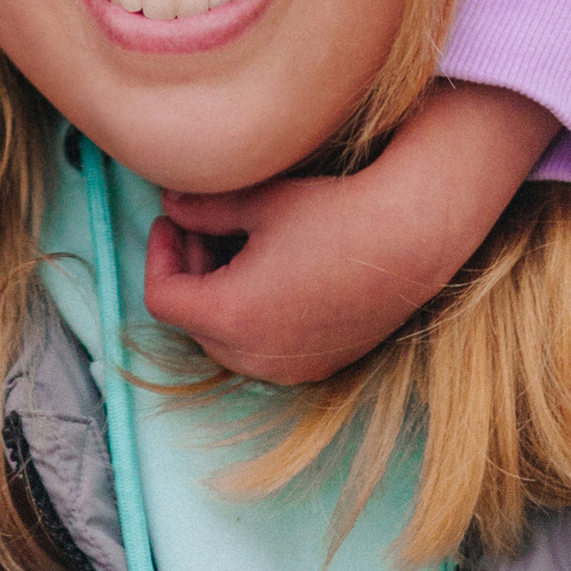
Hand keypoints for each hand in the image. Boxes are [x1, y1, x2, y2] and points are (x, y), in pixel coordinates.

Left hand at [146, 85, 555, 382]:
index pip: (163, 298)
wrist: (412, 238)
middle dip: (191, 273)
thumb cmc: (333, 214)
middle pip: (194, 322)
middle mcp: (256, 357)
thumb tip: (171, 206)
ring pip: (228, 341)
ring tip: (240, 246)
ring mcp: (291, 368)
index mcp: (230, 318)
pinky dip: (254, 317)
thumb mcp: (257, 202)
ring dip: (221, 297)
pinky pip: (266, 351)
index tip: (169, 220)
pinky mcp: (321, 366)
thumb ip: (200, 208)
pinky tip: (276, 272)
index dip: (158, 255)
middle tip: (201, 227)